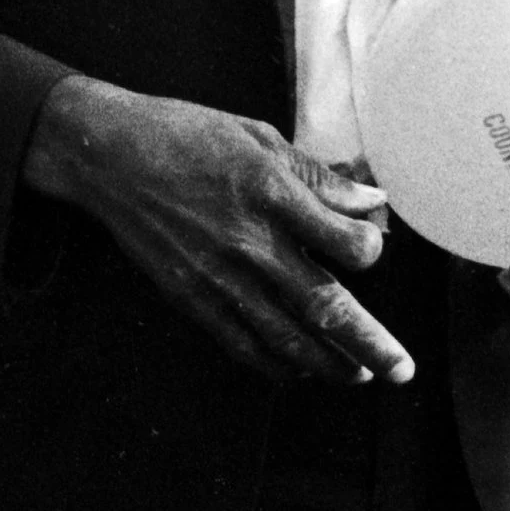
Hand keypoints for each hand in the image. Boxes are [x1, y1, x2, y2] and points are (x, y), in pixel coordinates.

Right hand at [24, 77, 408, 384]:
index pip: (344, 243)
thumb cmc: (185, 135)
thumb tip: (370, 199)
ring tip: (358, 375)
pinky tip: (297, 370)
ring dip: (328, 364)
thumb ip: (318, 176)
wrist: (108, 156)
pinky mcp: (192, 297)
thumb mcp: (260, 138)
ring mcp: (219, 277)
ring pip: (286, 337)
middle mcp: (251, 244)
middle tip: (401, 370)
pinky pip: (241, 343)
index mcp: (273, 195)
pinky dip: (274, 364)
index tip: (373, 245)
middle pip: (325, 306)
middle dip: (369, 343)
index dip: (371, 251)